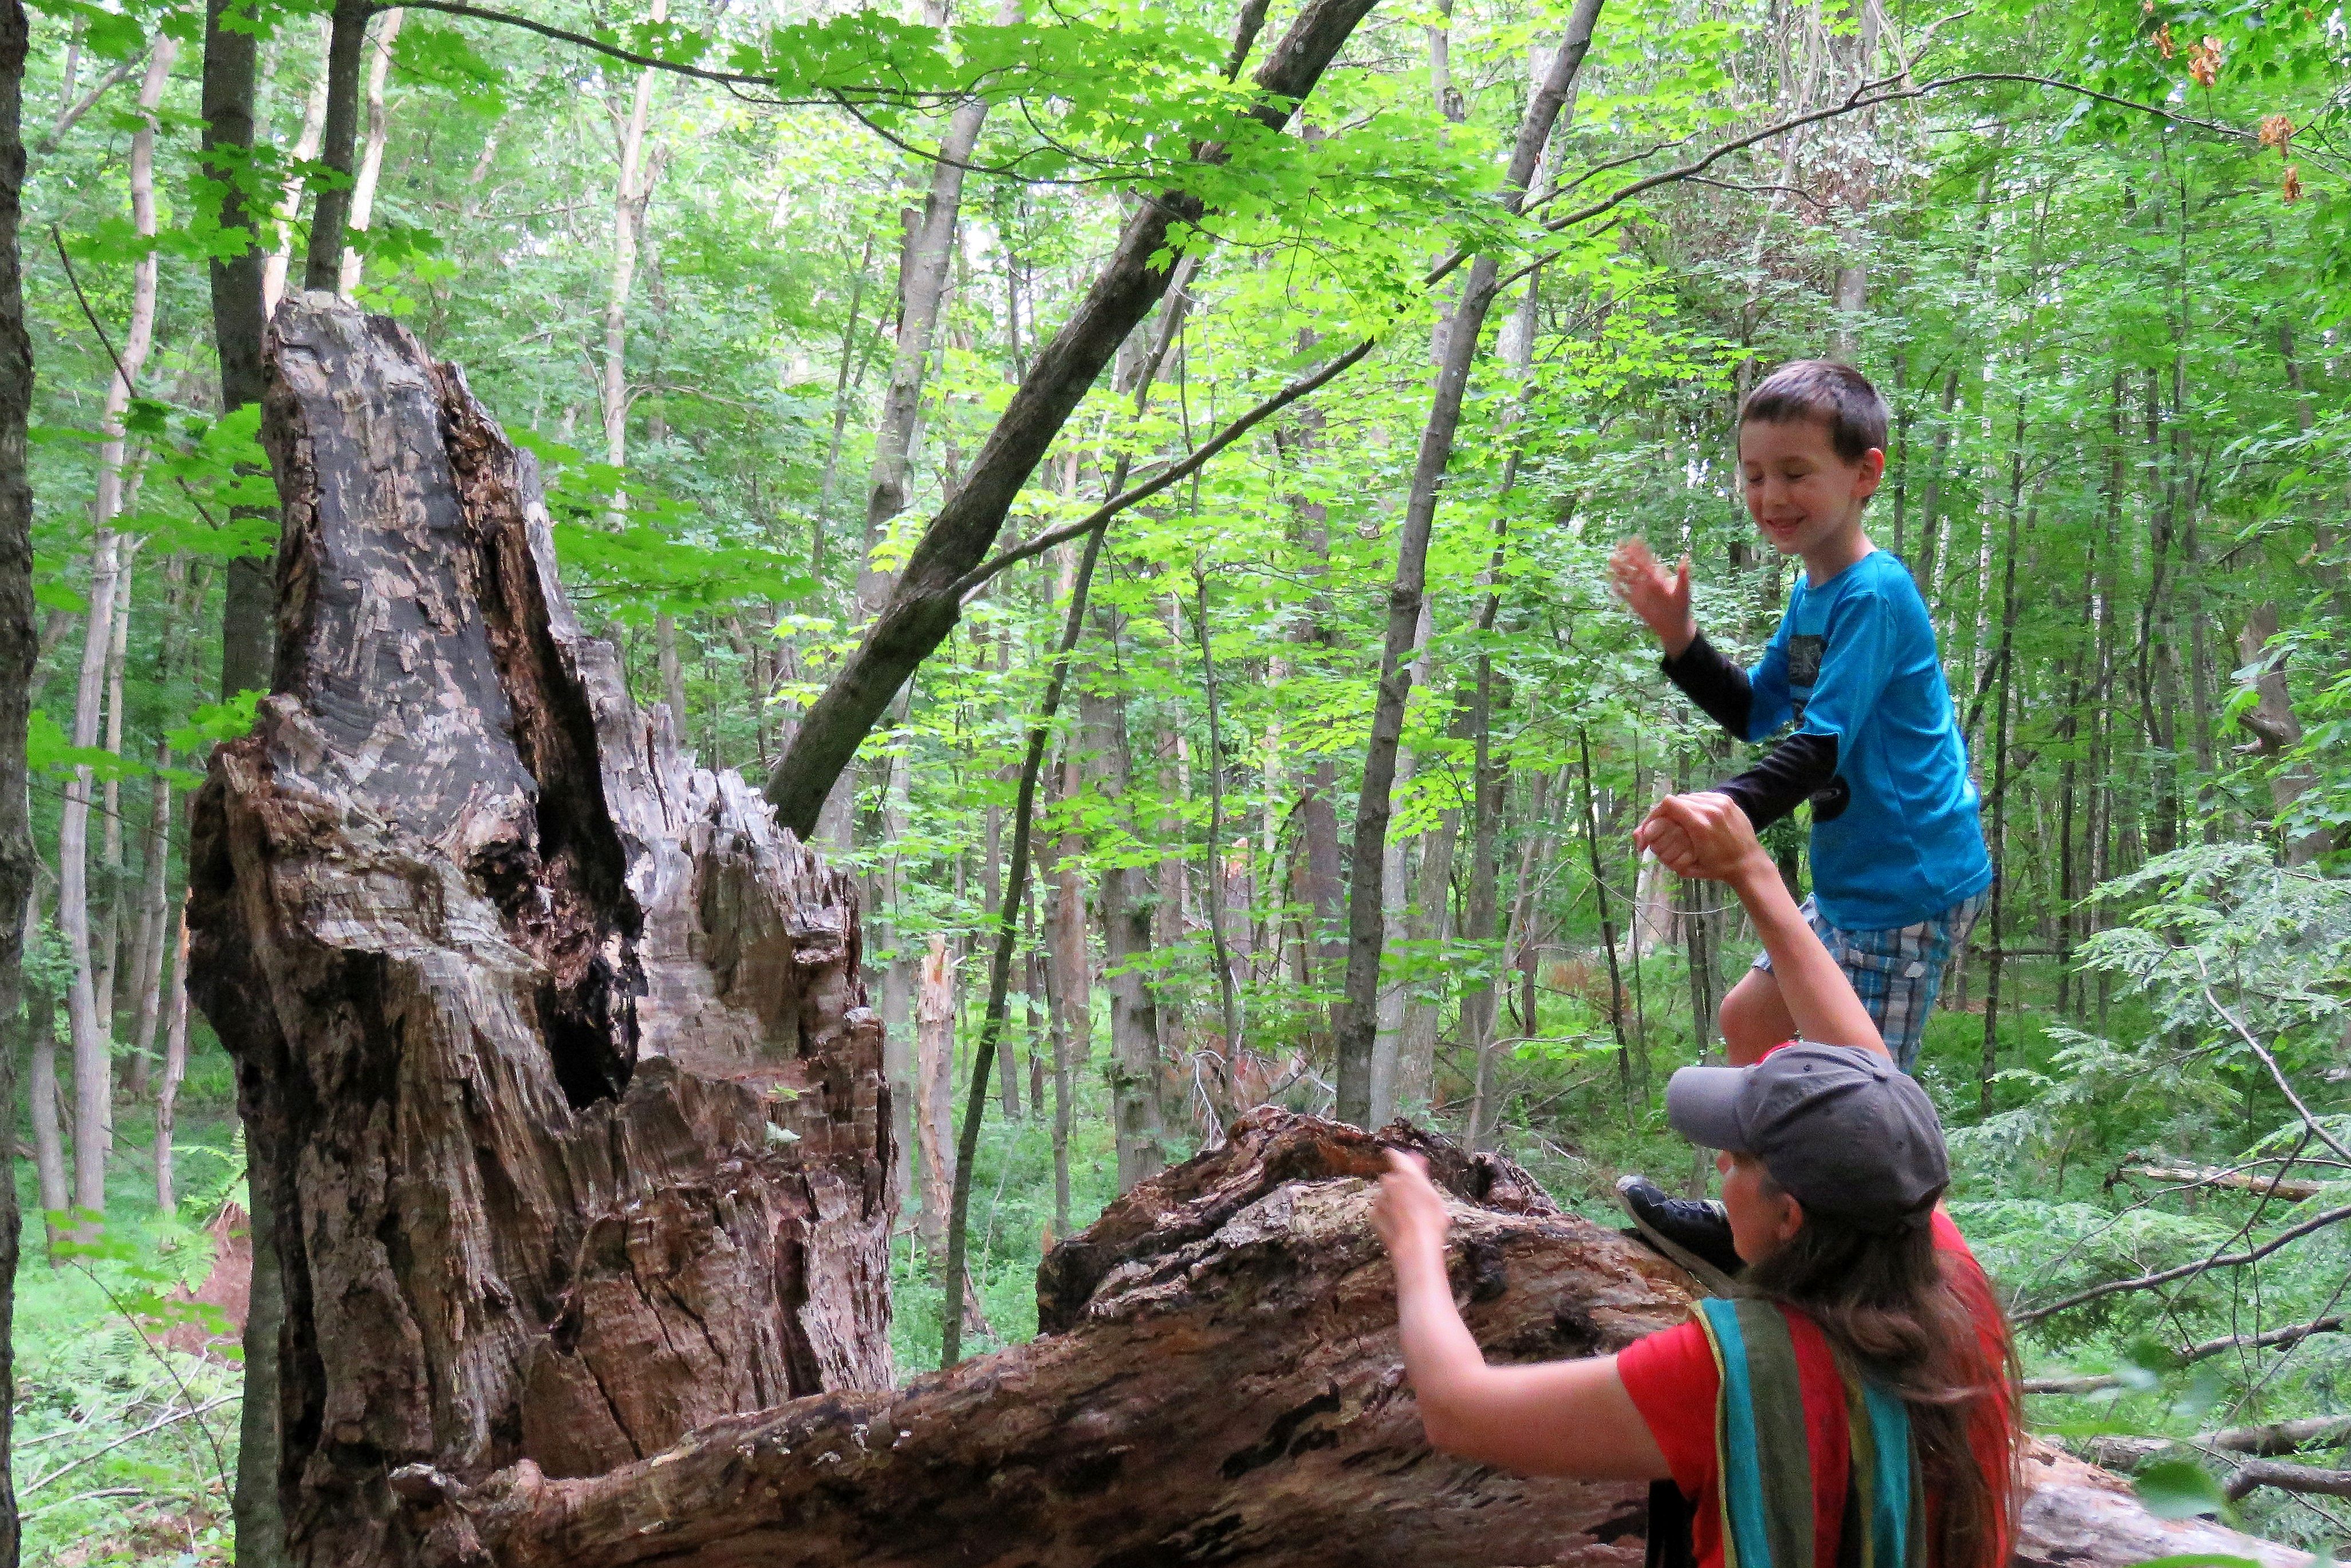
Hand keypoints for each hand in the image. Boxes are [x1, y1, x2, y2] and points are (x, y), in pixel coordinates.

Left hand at [1372, 1149, 1451, 1263]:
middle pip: (1392, 1178)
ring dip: (1394, 1201)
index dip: (1395, 1156)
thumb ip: (1421, 1178)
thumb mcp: (1433, 1196)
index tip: (1395, 1156)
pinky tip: (1399, 1224)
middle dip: (1400, 1184)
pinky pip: (1381, 1210)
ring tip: (1409, 1216)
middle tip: (1412, 1195)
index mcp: (1406, 1174)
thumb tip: (1418, 1164)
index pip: (1395, 1156)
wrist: (1415, 1245)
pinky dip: (1388, 1215)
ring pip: (1386, 1195)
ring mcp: (1379, 1198)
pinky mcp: (1373, 1214)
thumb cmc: (1430, 1220)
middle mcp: (1389, 1182)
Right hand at [1608, 539, 1696, 656]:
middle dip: (1626, 555)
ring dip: (1619, 569)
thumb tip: (1685, 557)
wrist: (1674, 625)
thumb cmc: (1681, 607)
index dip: (1641, 549)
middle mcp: (1647, 582)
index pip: (1647, 560)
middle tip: (1618, 543)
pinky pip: (1625, 594)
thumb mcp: (1683, 590)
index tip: (1635, 538)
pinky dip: (1618, 589)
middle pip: (1634, 566)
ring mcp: (1640, 591)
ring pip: (1627, 577)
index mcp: (1657, 576)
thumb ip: (1683, 575)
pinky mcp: (1635, 602)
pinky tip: (1612, 583)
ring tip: (1611, 559)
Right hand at [1634, 792, 1771, 885]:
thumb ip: (1664, 854)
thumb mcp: (1687, 867)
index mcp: (1699, 824)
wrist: (1748, 863)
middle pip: (1678, 799)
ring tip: (1679, 821)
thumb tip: (1640, 839)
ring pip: (1691, 797)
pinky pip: (1704, 796)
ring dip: (1682, 807)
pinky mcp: (1728, 800)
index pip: (1669, 804)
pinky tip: (1695, 816)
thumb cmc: (1717, 869)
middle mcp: (1710, 809)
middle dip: (1667, 812)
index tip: (1652, 824)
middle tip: (1664, 824)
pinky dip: (1696, 805)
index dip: (1655, 812)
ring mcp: (1721, 802)